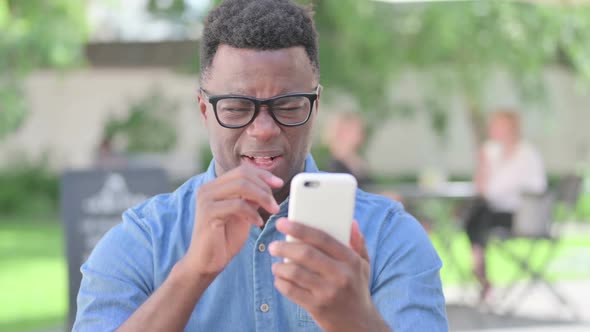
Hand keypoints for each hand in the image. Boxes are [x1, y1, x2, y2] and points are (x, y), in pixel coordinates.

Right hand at [183, 164, 283, 277]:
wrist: (207, 263)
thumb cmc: (225, 239)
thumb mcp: (243, 214)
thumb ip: (251, 198)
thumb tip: (268, 185)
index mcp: (215, 186)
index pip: (242, 170)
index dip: (263, 175)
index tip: (279, 184)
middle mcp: (208, 189)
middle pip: (243, 175)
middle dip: (264, 187)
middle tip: (275, 204)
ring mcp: (206, 199)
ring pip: (241, 186)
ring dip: (262, 198)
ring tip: (271, 211)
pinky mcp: (208, 213)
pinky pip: (237, 205)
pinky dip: (252, 212)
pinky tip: (257, 223)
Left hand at [269, 218, 387, 331]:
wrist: (359, 324)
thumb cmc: (357, 289)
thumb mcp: (364, 265)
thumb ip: (358, 243)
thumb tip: (352, 222)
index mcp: (350, 260)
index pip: (322, 238)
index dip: (299, 228)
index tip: (282, 223)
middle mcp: (340, 275)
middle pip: (306, 254)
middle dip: (284, 247)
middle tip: (273, 246)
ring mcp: (328, 292)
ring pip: (295, 273)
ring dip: (280, 267)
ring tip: (276, 264)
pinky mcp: (317, 307)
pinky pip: (291, 291)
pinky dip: (281, 283)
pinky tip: (280, 279)